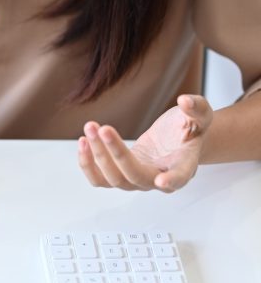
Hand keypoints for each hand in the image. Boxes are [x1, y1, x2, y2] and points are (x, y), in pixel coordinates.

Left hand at [78, 94, 212, 191]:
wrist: (175, 140)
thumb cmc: (188, 129)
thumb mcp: (199, 115)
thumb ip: (196, 108)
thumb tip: (185, 101)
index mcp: (184, 166)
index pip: (180, 177)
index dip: (172, 180)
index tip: (162, 181)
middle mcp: (158, 179)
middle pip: (135, 175)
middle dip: (116, 153)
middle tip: (103, 128)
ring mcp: (137, 181)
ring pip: (113, 178)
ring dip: (98, 155)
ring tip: (90, 128)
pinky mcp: (120, 177)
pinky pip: (99, 180)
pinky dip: (88, 165)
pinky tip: (83, 142)